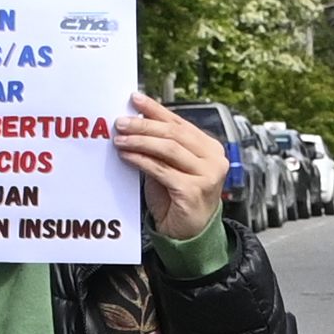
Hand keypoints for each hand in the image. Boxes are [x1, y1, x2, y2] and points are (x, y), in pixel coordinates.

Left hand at [116, 99, 228, 246]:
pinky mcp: (193, 190)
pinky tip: (127, 156)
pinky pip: (161, 170)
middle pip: (174, 134)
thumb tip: (136, 121)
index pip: (180, 123)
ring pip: (169, 149)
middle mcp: (214, 159)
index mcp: (210, 148)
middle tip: (120, 122)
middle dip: (144, 125)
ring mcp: (207, 175)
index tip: (135, 99)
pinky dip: (141, 160)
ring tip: (119, 139)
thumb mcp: (171, 166)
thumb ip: (161, 146)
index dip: (156, 109)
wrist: (189, 234)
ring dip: (140, 141)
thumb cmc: (178, 199)